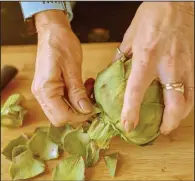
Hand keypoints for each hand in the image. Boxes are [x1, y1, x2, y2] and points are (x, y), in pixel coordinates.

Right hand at [31, 10, 92, 126]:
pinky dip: (75, 98)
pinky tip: (84, 87)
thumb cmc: (62, 44)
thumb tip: (86, 110)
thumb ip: (77, 91)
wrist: (53, 31)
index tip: (93, 107)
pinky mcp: (50, 88)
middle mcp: (42, 95)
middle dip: (79, 112)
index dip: (79, 116)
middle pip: (61, 117)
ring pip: (63, 110)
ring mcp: (45, 92)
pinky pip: (63, 101)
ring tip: (89, 89)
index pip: (62, 117)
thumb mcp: (73, 68)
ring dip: (78, 104)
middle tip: (92, 99)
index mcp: (46, 90)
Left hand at [115, 2, 193, 133]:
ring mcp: (185, 65)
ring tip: (170, 122)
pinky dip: (188, 102)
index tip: (128, 126)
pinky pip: (194, 88)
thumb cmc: (152, 16)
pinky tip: (181, 106)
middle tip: (160, 130)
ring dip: (180, 115)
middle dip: (168, 122)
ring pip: (189, 99)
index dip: (131, 111)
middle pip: (173, 103)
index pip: (137, 91)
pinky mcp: (194, 62)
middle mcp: (168, 65)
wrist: (177, 2)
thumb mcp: (130, 36)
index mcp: (146, 57)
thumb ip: (123, 57)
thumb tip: (116, 71)